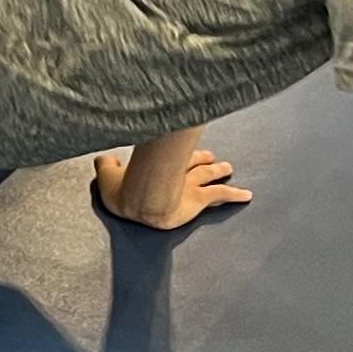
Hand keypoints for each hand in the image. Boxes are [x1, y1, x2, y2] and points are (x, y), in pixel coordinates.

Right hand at [91, 142, 250, 228]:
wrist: (139, 204)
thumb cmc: (123, 192)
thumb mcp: (106, 175)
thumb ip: (106, 166)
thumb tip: (104, 159)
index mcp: (154, 165)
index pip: (166, 153)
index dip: (173, 151)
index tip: (177, 147)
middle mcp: (174, 170)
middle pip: (190, 161)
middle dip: (199, 158)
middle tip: (209, 156)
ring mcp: (189, 184)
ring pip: (207, 174)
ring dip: (218, 170)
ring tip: (227, 167)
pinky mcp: (198, 199)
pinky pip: (221, 195)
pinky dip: (235, 194)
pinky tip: (247, 195)